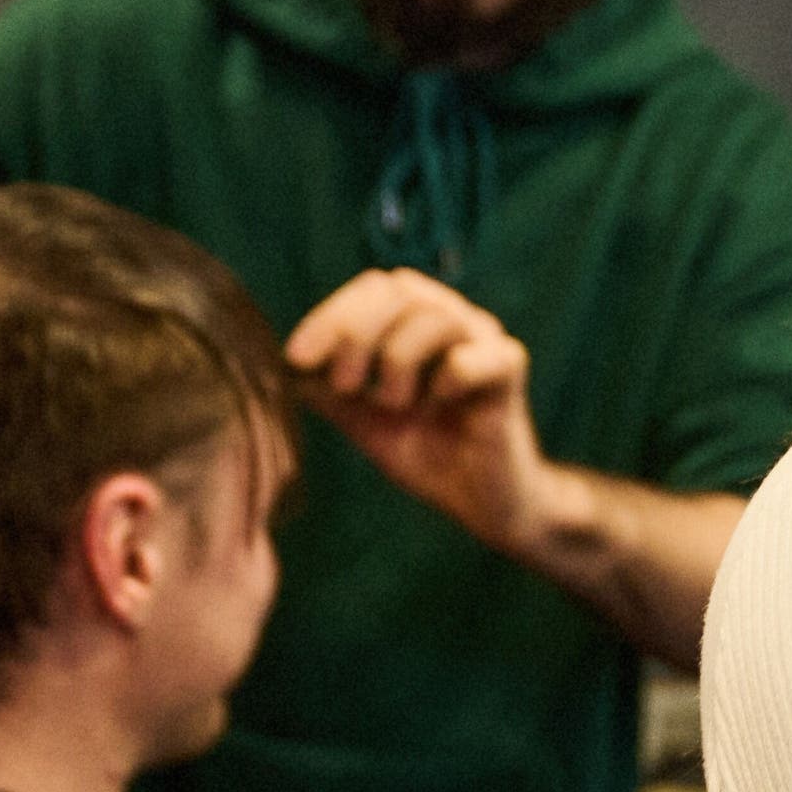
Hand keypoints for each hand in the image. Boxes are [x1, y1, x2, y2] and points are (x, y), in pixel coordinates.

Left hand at [285, 269, 565, 551]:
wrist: (484, 502)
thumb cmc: (426, 452)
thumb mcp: (362, 419)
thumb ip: (328, 389)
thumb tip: (282, 365)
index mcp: (419, 320)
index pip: (373, 288)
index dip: (331, 315)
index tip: (298, 358)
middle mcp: (455, 318)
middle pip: (401, 290)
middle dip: (357, 333)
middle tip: (345, 385)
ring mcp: (485, 339)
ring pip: (435, 318)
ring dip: (398, 360)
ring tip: (392, 404)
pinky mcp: (510, 368)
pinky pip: (470, 356)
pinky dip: (442, 380)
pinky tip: (437, 407)